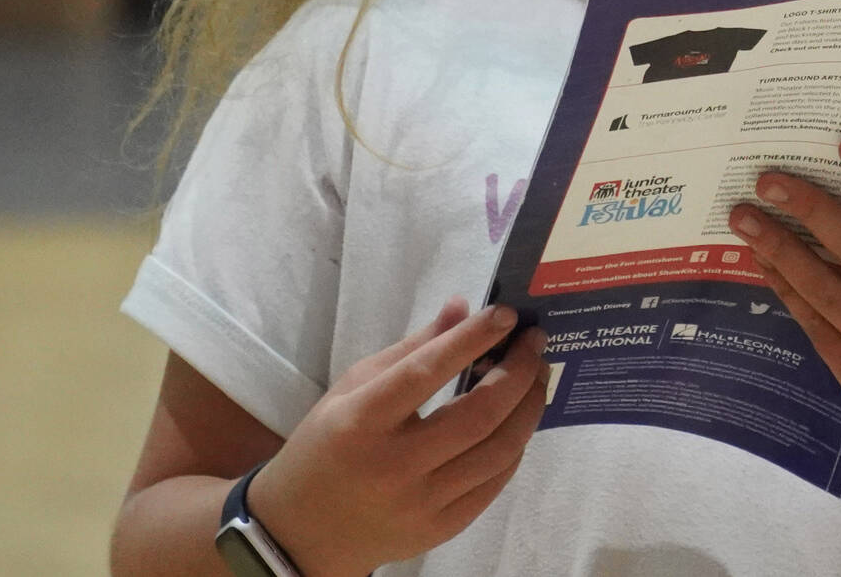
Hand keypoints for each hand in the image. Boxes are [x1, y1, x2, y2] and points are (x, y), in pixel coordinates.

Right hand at [246, 299, 546, 576]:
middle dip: (518, 372)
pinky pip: (494, 484)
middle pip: (476, 416)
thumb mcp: (352, 388)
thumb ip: (410, 349)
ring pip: (497, 452)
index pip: (425, 373)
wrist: (303, 532)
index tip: (507, 314)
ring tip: (537, 375)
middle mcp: (395, 466)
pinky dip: (515, 446)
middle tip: (535, 341)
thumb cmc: (326, 446)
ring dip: (528, 408)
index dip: (471, 340)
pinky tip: (519, 420)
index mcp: (362, 422)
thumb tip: (461, 308)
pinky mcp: (441, 529)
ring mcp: (421, 504)